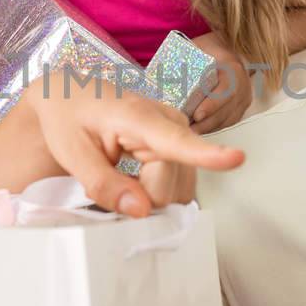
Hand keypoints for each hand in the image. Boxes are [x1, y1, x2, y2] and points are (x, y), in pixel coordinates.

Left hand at [23, 86, 242, 216]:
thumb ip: (104, 184)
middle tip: (108, 184)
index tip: (237, 158)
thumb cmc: (68, 117)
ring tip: (119, 175)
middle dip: (142, 199)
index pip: (178, 140)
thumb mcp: (72, 152)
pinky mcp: (178, 146)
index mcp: (138, 117)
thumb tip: (141, 211)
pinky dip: (155, 192)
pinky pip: (177, 186)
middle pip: (170, 184)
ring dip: (149, 197)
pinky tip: (134, 178)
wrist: (68, 94)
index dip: (208, 154)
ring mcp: (177, 133)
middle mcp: (168, 121)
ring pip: (177, 189)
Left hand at [189, 32, 253, 133]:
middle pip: (225, 110)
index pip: (226, 90)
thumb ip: (183, 59)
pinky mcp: (239, 108)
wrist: (222, 49)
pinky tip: (198, 130)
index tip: (197, 115)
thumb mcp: (197, 48)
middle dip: (205, 123)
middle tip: (187, 129)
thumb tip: (157, 71)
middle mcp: (242, 85)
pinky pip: (227, 122)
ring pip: (226, 120)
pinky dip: (212, 128)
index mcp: (232, 69)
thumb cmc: (208, 49)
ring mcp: (243, 98)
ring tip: (188, 132)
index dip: (212, 105)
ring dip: (207, 128)